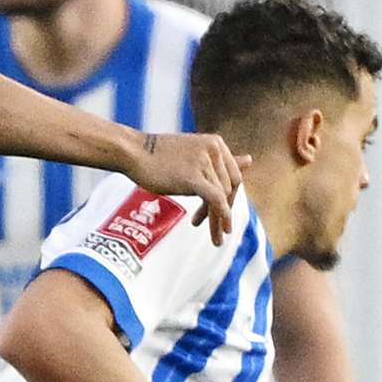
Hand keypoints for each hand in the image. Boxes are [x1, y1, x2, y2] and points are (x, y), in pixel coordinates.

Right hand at [123, 130, 246, 240]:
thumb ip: (222, 161)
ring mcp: (204, 162)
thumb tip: (250, 160)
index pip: (232, 175)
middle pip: (229, 187)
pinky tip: (221, 230)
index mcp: (216, 143)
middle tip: (220, 231)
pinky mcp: (194, 176)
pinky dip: (221, 216)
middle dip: (224, 211)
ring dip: (218, 220)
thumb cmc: (157, 155)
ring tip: (215, 238)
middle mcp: (214, 150)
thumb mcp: (194, 156)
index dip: (228, 197)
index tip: (215, 212)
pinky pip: (215, 199)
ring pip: (222, 197)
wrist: (132, 152)